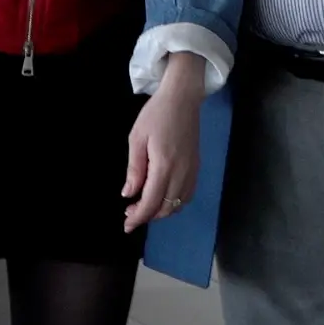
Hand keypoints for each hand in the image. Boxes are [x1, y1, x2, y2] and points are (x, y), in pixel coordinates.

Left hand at [123, 52, 202, 231]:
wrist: (183, 98)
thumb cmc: (155, 114)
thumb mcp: (136, 139)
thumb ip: (134, 169)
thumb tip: (129, 194)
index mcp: (164, 166)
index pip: (152, 203)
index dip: (139, 218)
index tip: (126, 225)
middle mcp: (181, 173)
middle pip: (166, 208)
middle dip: (147, 216)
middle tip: (130, 213)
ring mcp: (192, 171)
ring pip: (178, 205)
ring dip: (161, 211)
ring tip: (144, 205)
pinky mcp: (197, 167)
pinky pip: (187, 195)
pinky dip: (174, 203)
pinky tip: (162, 197)